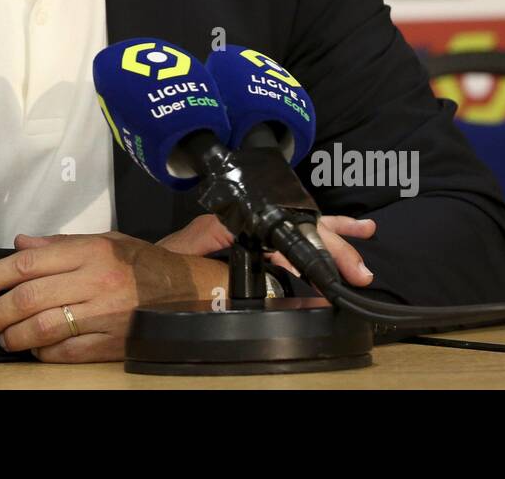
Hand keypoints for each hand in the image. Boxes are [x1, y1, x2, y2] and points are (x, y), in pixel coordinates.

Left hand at [0, 231, 226, 362]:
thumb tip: (20, 245)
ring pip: (44, 327)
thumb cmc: (144, 264)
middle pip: (30, 297)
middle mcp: (94, 281)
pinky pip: (66, 352)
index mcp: (90, 251)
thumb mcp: (105, 241)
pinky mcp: (110, 343)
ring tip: (0, 337)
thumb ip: (59, 244)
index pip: (29, 262)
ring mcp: (103, 315)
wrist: (190, 293)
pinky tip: (33, 349)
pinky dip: (42, 352)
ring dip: (14, 335)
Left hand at [158, 213, 377, 288]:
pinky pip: (288, 241)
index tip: (336, 268)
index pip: (283, 232)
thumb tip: (263, 281)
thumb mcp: (186, 260)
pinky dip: (314, 242)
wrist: (140, 268)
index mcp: (233, 222)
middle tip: (361, 271)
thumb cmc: (160, 263)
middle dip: (333, 246)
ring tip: (364, 235)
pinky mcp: (250, 243)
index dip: (313, 247)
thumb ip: (219, 267)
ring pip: (299, 226)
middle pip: (298, 227)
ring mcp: (250, 230)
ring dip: (333, 234)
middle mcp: (246, 222)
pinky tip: (339, 242)